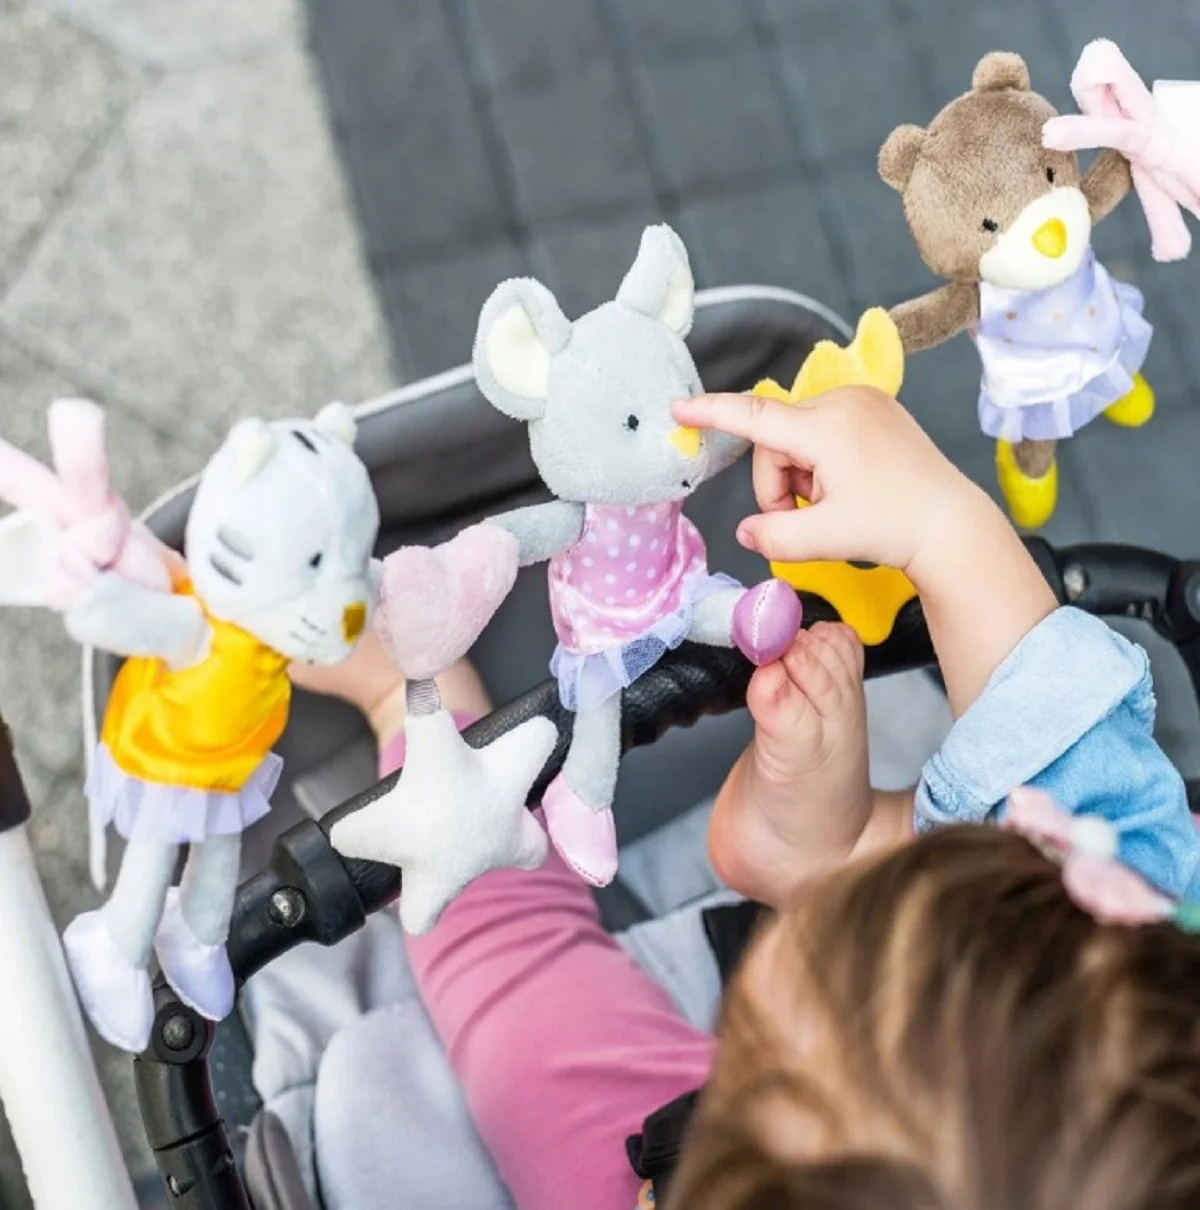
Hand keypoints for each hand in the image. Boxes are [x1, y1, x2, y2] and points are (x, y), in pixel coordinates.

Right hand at [672, 386, 982, 576]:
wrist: (949, 522)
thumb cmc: (892, 528)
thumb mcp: (824, 541)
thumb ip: (773, 536)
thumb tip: (746, 531)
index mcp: (827, 429)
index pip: (754, 416)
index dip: (711, 413)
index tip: (678, 408)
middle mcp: (842, 402)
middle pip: (775, 441)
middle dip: (780, 483)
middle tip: (806, 519)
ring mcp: (862, 400)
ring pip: (796, 437)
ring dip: (801, 474)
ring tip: (834, 502)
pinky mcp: (873, 406)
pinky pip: (821, 430)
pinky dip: (820, 460)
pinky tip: (848, 483)